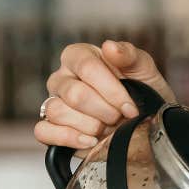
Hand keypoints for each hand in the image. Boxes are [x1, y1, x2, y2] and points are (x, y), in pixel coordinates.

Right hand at [33, 40, 175, 149]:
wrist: (145, 122)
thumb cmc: (142, 91)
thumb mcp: (143, 69)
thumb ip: (129, 55)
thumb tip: (109, 46)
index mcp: (80, 56)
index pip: (87, 67)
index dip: (111, 90)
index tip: (130, 107)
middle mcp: (62, 77)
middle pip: (74, 94)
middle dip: (104, 111)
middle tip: (120, 117)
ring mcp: (53, 102)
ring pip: (57, 112)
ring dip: (90, 126)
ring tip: (107, 128)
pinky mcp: (50, 128)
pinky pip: (43, 131)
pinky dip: (68, 139)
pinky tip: (90, 141)